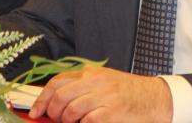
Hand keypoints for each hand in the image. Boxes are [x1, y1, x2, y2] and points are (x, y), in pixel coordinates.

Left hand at [28, 66, 172, 122]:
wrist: (155, 99)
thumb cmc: (128, 94)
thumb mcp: (104, 83)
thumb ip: (82, 87)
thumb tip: (54, 102)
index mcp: (92, 73)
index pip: (57, 82)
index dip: (42, 99)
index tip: (35, 112)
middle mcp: (96, 82)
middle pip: (60, 97)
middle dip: (53, 113)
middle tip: (59, 120)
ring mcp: (104, 97)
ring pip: (70, 111)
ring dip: (69, 122)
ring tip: (79, 122)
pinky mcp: (111, 113)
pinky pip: (86, 122)